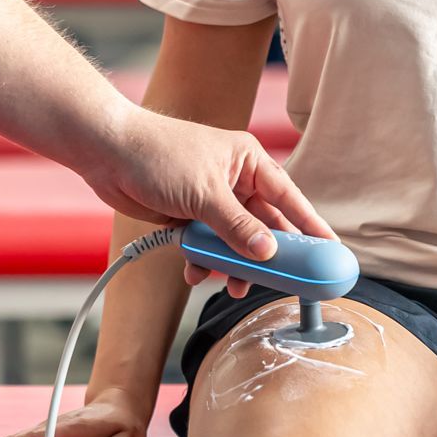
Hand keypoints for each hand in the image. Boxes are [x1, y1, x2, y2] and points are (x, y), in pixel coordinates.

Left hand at [84, 105, 334, 295]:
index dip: (311, 226)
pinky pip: (207, 246)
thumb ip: (238, 227)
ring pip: (235, 241)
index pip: (289, 199)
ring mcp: (211, 200)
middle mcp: (234, 181)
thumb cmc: (158, 155)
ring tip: (230, 284)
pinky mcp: (187, 217)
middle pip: (264, 226)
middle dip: (268, 256)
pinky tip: (195, 272)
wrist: (106, 152)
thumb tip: (267, 253)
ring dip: (232, 264)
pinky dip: (203, 260)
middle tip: (280, 282)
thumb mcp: (206, 194)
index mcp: (248, 162)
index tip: (330, 250)